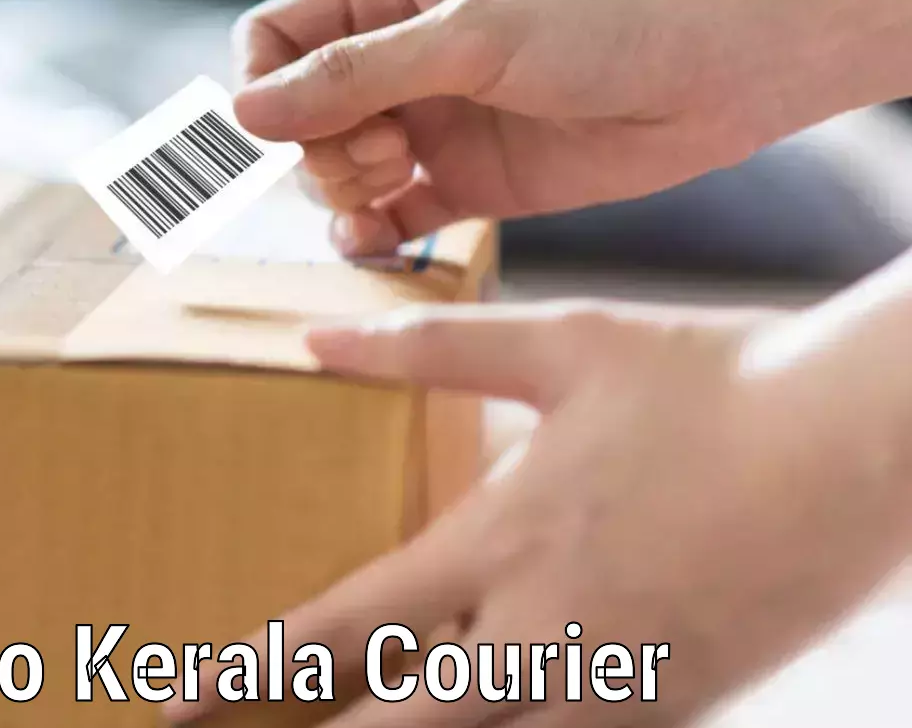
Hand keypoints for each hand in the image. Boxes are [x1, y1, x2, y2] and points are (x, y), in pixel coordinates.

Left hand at [168, 301, 911, 725]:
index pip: (343, 627)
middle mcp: (545, 632)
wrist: (865, 444)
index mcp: (499, 542)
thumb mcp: (560, 346)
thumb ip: (426, 347)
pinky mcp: (684, 709)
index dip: (251, 674)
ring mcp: (620, 685)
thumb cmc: (711, 379)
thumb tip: (313, 335)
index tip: (182, 702)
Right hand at [232, 0, 794, 255]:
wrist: (728, 65)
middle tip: (379, 153)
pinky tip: (379, 242)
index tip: (286, 128)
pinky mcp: (472, 180)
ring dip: (342, 190)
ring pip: (335, 168)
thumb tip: (243, 113)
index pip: (275, 37)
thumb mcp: (468, 36)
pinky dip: (372, 233)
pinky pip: (390, 216)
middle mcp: (402, 50)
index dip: (264, 86)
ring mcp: (434, 118)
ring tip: (394, 187)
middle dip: (316, 145)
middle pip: (297, 112)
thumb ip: (353, 77)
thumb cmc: (608, 16)